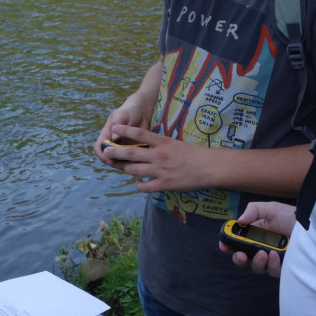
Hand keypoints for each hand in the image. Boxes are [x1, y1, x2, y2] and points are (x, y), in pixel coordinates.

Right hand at [94, 103, 149, 163]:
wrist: (143, 111)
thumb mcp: (122, 115)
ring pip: (120, 162)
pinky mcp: (133, 150)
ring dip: (125, 164)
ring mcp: (123, 148)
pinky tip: (142, 159)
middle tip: (126, 163)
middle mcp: (113, 144)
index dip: (103, 155)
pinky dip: (135, 162)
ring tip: (135, 161)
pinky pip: (131, 160)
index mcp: (106, 135)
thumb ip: (118, 124)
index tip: (111, 159)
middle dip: (115, 162)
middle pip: (108, 158)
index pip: (98, 149)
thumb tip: (114, 138)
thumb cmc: (129, 111)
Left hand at [98, 125, 215, 192]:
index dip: (125, 131)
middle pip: (131, 153)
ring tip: (121, 167)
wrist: (209, 167)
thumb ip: (161, 144)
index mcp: (163, 142)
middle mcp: (158, 155)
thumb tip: (149, 145)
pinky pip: (144, 187)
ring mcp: (160, 171)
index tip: (114, 129)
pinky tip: (138, 183)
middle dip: (116, 152)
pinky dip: (138, 185)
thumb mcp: (176, 143)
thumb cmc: (196, 154)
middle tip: (106, 152)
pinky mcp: (163, 185)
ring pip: (134, 170)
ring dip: (125, 168)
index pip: (140, 133)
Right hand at [218, 202, 296, 278]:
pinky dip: (270, 265)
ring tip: (263, 253)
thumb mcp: (271, 208)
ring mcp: (272, 259)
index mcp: (256, 234)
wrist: (311, 226)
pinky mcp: (282, 267)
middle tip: (240, 255)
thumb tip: (239, 221)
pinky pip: (272, 271)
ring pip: (257, 267)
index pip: (238, 242)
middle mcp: (262, 247)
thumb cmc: (291, 217)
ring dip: (256, 262)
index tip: (224, 246)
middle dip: (238, 258)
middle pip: (244, 259)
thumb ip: (253, 211)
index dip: (228, 245)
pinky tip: (274, 256)